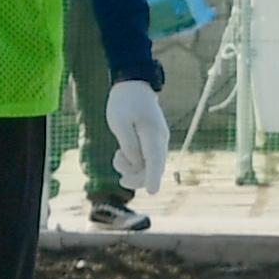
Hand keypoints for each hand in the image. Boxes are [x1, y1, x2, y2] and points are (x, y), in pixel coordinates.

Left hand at [107, 78, 169, 196]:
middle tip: (119, 175)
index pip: (155, 161)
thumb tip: (136, 164)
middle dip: (136, 177)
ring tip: (117, 156)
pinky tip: (120, 154)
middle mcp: (161, 140)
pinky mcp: (153, 143)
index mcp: (153, 134)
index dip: (153, 178)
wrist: (134, 87)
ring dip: (132, 169)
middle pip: (154, 169)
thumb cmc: (124, 103)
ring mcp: (159, 142)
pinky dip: (133, 163)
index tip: (152, 192)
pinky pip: (146, 160)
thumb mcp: (119, 123)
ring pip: (150, 166)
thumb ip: (129, 145)